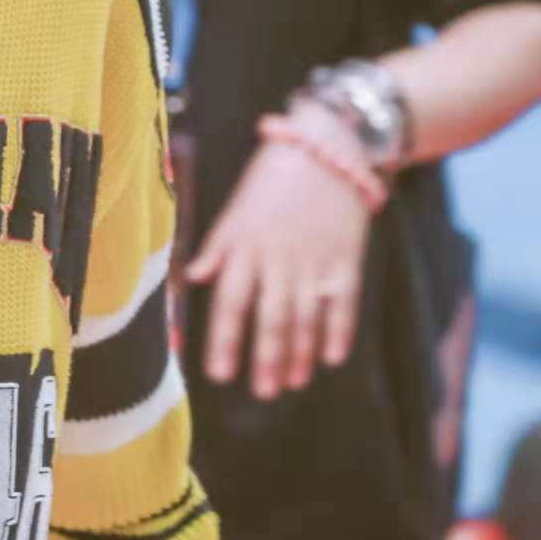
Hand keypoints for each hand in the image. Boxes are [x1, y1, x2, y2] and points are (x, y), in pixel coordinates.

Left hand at [185, 106, 371, 397]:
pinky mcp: (346, 258)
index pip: (232, 301)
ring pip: (305, 316)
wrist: (327, 147)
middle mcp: (279, 256)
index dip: (226, 341)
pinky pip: (343, 302)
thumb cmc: (273, 178)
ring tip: (292, 382)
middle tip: (262, 392)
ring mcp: (315, 259)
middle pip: (271, 316)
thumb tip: (193, 277)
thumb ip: (218, 246)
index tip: (219, 375)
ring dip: (299, 353)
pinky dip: (338, 331)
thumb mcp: (237, 208)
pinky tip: (331, 357)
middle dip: (266, 358)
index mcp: (246, 244)